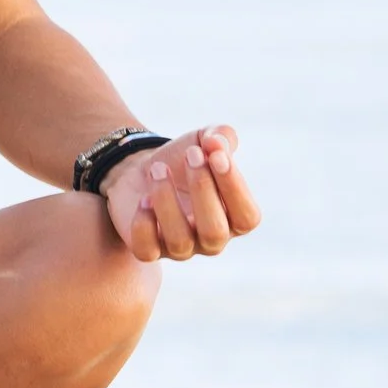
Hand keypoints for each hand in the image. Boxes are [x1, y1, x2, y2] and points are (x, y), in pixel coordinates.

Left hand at [103, 126, 260, 262]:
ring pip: (180, 241)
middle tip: (191, 154)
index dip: (234, 187)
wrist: (140, 170)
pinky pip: (147, 251)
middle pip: (215, 232)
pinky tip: (143, 200)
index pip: (246, 217)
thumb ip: (221, 137)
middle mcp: (211, 240)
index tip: (216, 154)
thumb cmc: (182, 160)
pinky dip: (144, 224)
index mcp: (233, 218)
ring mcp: (180, 249)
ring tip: (158, 169)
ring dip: (167, 200)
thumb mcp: (204, 140)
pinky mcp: (148, 249)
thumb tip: (217, 144)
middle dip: (203, 189)